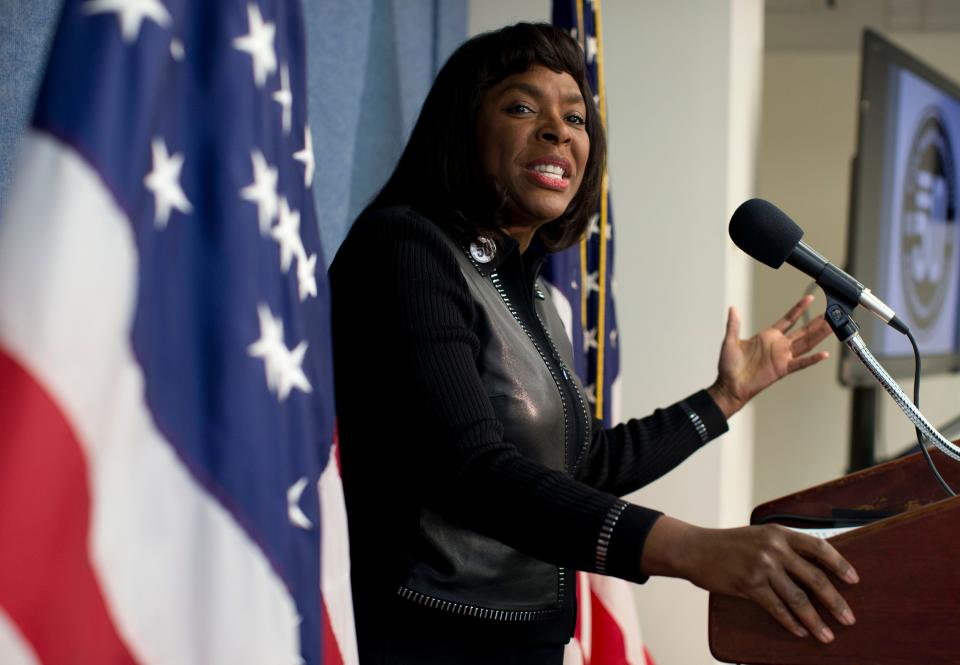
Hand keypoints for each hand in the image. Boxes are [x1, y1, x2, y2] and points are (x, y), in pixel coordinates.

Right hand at [642, 516, 858, 642]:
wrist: (695, 549)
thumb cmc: (729, 544)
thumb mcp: (759, 536)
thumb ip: (784, 547)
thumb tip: (815, 567)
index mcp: (779, 533)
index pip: (819, 547)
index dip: (840, 564)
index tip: (855, 580)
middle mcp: (773, 548)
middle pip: (814, 577)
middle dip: (835, 601)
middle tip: (849, 619)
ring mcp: (761, 566)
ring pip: (797, 598)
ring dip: (815, 620)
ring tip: (827, 636)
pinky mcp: (748, 585)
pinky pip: (776, 608)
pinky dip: (790, 622)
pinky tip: (800, 632)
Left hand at [708, 295, 830, 417]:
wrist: (729, 385)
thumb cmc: (729, 366)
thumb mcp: (730, 341)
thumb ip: (734, 324)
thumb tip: (732, 308)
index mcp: (768, 336)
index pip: (788, 319)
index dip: (799, 309)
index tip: (810, 298)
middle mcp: (778, 346)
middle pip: (803, 331)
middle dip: (817, 322)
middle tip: (831, 312)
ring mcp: (782, 357)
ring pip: (806, 344)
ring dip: (819, 336)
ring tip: (833, 326)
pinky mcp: (782, 369)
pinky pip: (800, 363)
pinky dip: (812, 360)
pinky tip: (824, 354)